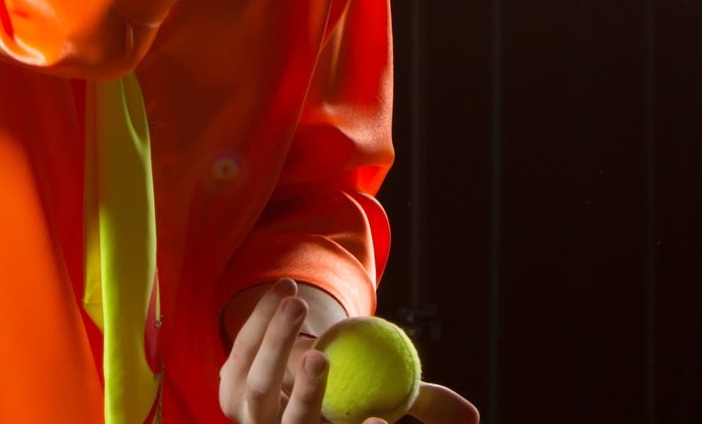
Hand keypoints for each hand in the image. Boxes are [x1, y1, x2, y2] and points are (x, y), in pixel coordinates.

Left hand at [218, 280, 483, 423]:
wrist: (297, 370)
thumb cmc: (353, 386)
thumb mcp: (387, 393)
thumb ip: (424, 404)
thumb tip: (474, 417)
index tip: (378, 421)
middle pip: (288, 422)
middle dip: (303, 395)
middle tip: (322, 356)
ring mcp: (247, 415)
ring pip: (255, 384)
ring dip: (273, 342)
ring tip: (297, 303)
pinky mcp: (227, 387)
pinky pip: (242, 349)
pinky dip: (261, 318)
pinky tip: (287, 290)